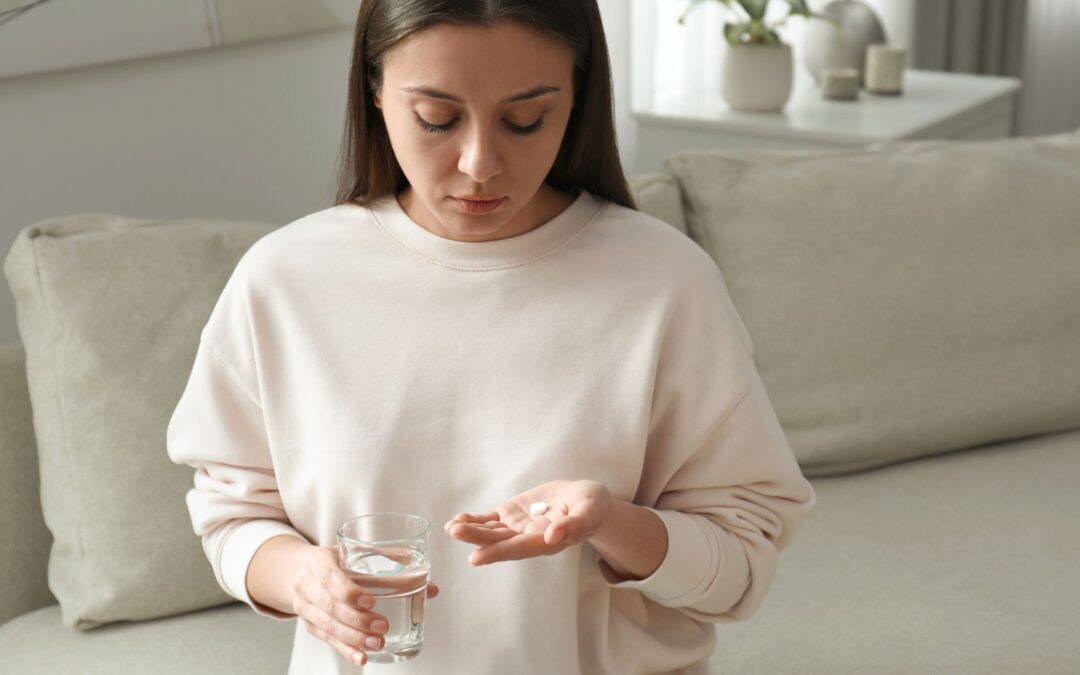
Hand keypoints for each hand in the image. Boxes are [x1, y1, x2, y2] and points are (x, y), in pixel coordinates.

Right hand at [290, 545, 439, 665]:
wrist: (301, 570)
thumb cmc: (338, 560)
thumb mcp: (357, 553)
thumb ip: (394, 564)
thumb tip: (431, 587)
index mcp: (319, 560)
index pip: (330, 577)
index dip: (349, 591)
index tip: (371, 601)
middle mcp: (307, 583)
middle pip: (330, 606)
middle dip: (357, 619)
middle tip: (383, 626)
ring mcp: (305, 606)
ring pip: (328, 626)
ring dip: (354, 637)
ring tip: (378, 642)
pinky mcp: (310, 624)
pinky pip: (327, 640)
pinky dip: (346, 650)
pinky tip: (362, 657)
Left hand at [445, 480, 611, 565]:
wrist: (585, 499)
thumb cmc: (591, 506)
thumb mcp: (589, 511)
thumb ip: (574, 525)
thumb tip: (553, 536)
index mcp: (546, 542)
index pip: (519, 548)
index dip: (498, 552)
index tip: (476, 557)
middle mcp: (528, 538)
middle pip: (499, 541)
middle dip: (477, 538)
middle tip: (456, 533)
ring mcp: (517, 527)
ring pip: (490, 531)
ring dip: (470, 530)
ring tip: (451, 528)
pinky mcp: (511, 514)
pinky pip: (489, 520)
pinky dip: (474, 520)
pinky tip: (457, 520)